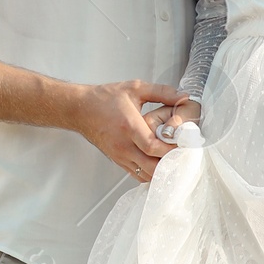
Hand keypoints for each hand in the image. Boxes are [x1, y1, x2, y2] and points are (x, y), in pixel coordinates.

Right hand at [69, 81, 190, 182]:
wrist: (80, 109)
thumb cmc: (105, 98)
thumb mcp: (134, 88)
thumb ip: (162, 92)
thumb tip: (183, 96)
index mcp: (129, 126)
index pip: (152, 147)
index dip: (170, 149)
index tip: (183, 143)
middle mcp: (124, 145)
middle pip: (152, 167)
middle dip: (170, 163)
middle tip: (183, 155)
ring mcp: (120, 155)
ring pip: (146, 174)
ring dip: (161, 170)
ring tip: (174, 160)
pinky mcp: (118, 161)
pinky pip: (138, 174)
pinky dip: (151, 173)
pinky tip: (159, 164)